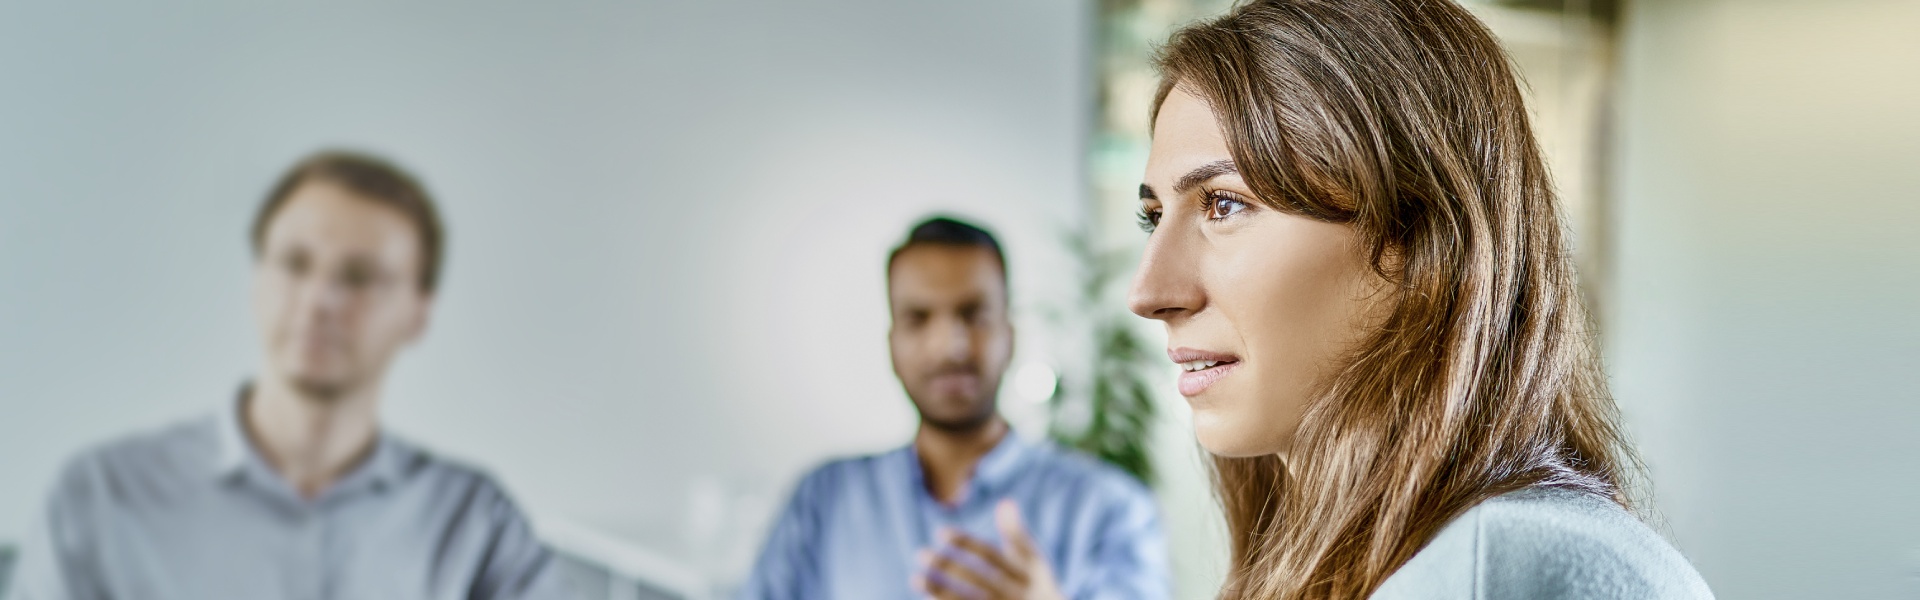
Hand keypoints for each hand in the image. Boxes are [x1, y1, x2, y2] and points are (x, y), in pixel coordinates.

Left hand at [910, 500, 1064, 599]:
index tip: (941, 532)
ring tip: (915, 577)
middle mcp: (1017, 596)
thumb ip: (1018, 535)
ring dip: (938, 590)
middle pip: (976, 579)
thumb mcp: (1035, 562)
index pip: (991, 555)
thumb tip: (1005, 502)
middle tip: (921, 553)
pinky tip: (926, 599)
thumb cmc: (1038, 587)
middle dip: (947, 566)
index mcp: (1027, 575)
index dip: (966, 543)